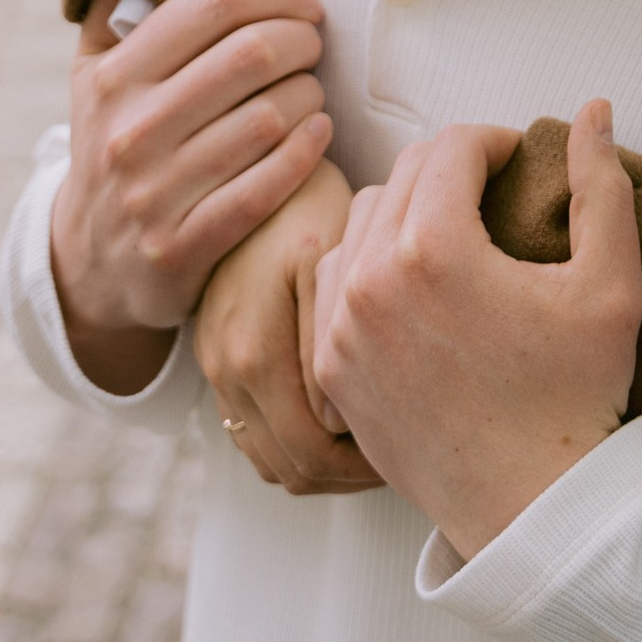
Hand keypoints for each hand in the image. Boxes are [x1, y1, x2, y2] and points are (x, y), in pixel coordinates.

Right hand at [50, 0, 330, 392]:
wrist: (89, 265)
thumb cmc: (112, 147)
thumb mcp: (93, 79)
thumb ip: (118, 12)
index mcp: (113, 78)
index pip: (212, 6)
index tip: (304, 3)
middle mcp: (129, 132)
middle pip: (251, 55)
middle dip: (303, 40)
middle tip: (315, 45)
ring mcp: (154, 194)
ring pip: (268, 118)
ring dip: (311, 95)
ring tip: (314, 90)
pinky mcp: (183, 247)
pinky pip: (268, 185)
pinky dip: (307, 150)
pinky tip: (317, 132)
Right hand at [196, 162, 382, 494]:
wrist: (252, 167)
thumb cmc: (304, 204)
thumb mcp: (328, 261)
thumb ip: (332, 338)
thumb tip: (343, 417)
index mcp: (255, 354)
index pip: (314, 455)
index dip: (373, 464)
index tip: (424, 447)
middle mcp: (227, 370)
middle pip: (294, 467)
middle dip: (354, 474)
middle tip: (413, 456)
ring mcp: (217, 367)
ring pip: (273, 456)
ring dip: (326, 463)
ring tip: (383, 442)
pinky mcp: (218, 356)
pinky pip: (257, 431)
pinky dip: (299, 439)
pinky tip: (344, 419)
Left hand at [312, 99, 641, 560]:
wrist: (532, 508)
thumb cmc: (578, 396)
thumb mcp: (611, 284)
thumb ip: (602, 185)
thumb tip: (594, 108)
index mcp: (436, 250)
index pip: (453, 146)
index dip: (496, 141)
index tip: (522, 161)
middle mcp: (372, 281)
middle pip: (406, 173)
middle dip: (454, 168)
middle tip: (495, 190)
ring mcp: (341, 328)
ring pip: (364, 219)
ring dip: (409, 209)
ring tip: (456, 233)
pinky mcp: (331, 368)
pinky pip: (335, 280)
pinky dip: (370, 263)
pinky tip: (413, 283)